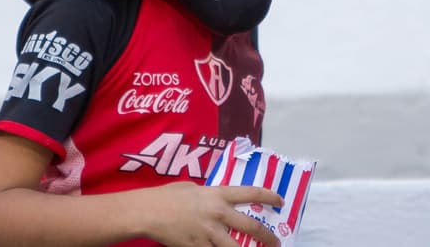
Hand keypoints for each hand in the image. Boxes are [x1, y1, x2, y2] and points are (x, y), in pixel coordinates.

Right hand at [140, 181, 283, 246]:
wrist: (148, 212)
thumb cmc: (168, 196)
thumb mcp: (193, 188)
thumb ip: (209, 195)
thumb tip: (216, 201)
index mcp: (218, 194)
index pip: (252, 193)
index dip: (270, 196)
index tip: (281, 202)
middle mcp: (218, 214)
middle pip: (251, 227)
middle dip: (268, 237)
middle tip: (276, 243)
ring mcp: (208, 233)